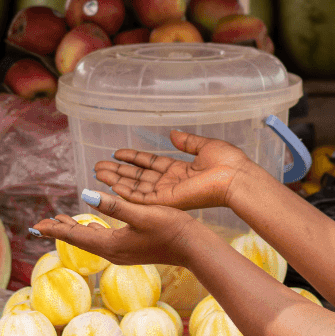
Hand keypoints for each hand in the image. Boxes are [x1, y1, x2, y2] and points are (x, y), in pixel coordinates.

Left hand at [30, 189, 202, 266]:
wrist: (193, 248)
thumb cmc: (170, 228)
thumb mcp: (142, 213)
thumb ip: (114, 205)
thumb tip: (86, 195)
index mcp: (112, 244)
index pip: (76, 235)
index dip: (56, 228)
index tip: (37, 224)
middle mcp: (113, 252)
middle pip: (80, 239)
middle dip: (60, 230)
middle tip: (41, 224)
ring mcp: (122, 252)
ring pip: (91, 240)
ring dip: (75, 230)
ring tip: (60, 222)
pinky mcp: (131, 249)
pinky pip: (103, 240)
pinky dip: (91, 231)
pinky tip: (92, 226)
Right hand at [94, 131, 258, 211]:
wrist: (236, 177)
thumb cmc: (228, 163)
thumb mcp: (205, 146)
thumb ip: (187, 142)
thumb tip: (173, 134)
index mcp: (180, 170)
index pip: (151, 163)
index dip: (133, 158)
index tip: (117, 153)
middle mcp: (171, 182)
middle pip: (139, 177)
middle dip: (119, 171)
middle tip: (99, 166)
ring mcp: (169, 193)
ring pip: (136, 187)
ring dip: (117, 180)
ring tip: (98, 173)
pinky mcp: (169, 201)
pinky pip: (143, 198)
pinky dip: (127, 193)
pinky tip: (112, 186)